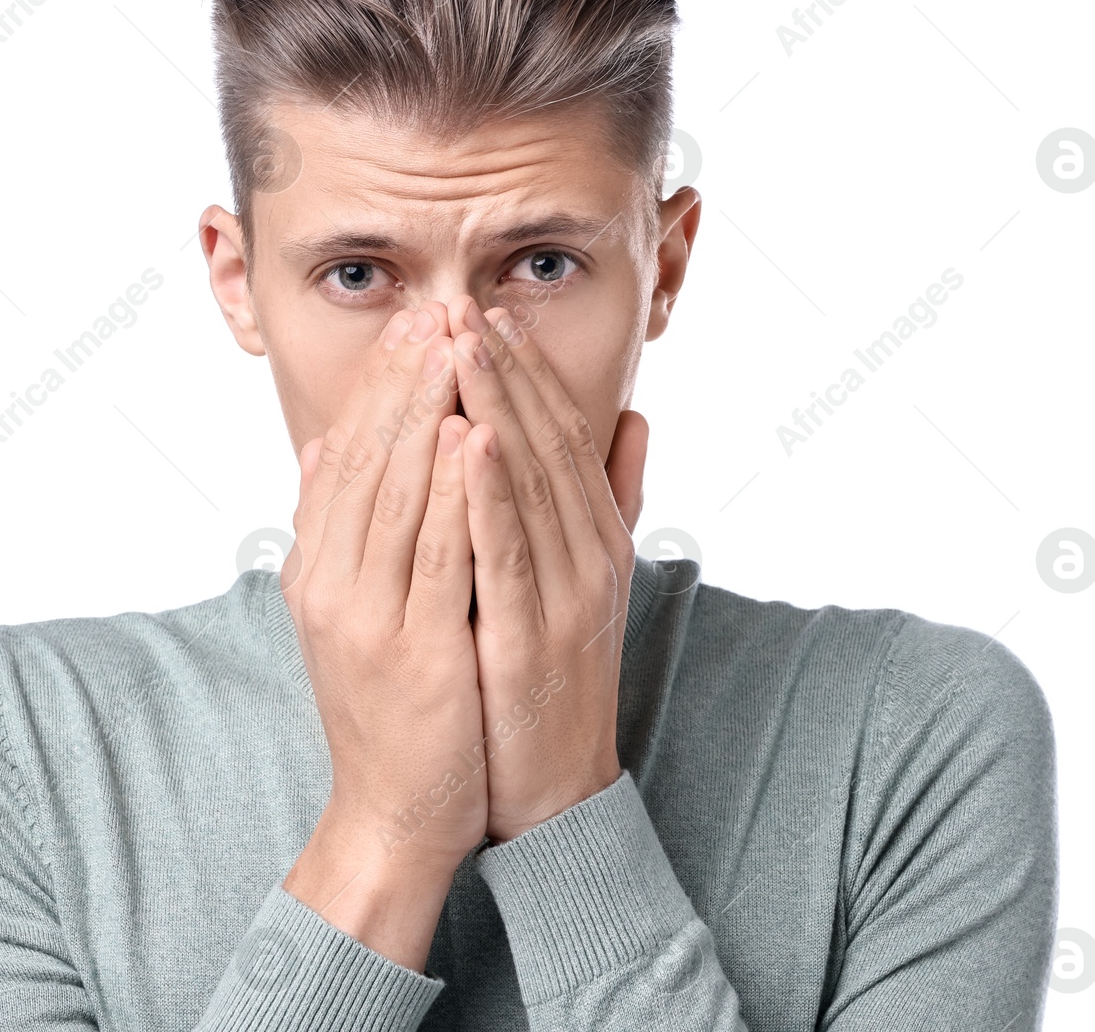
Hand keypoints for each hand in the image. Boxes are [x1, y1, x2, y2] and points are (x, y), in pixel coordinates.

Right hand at [279, 305, 484, 970]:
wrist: (394, 810)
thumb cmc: (383, 701)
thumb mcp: (341, 605)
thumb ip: (331, 525)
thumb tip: (320, 447)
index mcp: (317, 566)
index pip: (348, 453)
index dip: (382, 384)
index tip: (414, 322)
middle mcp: (330, 582)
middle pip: (369, 459)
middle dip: (405, 378)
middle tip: (435, 308)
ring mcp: (369, 617)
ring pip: (398, 493)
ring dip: (426, 412)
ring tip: (453, 345)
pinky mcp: (414, 651)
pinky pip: (436, 555)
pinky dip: (452, 491)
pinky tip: (471, 436)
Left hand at [446, 296, 647, 844]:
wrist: (555, 790)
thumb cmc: (556, 678)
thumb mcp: (587, 580)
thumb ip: (608, 500)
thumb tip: (634, 418)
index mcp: (596, 538)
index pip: (561, 434)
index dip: (525, 371)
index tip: (486, 314)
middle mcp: (590, 556)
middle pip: (545, 443)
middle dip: (502, 368)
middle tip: (463, 303)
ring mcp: (567, 597)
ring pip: (530, 484)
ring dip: (495, 408)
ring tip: (460, 343)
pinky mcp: (534, 639)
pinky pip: (509, 554)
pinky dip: (489, 494)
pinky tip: (468, 441)